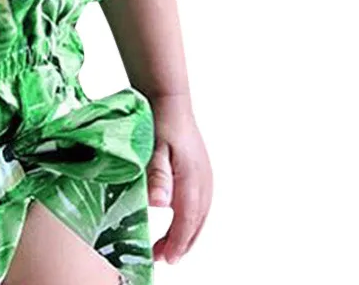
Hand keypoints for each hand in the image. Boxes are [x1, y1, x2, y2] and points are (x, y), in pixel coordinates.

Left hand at [146, 93, 212, 264]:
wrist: (169, 99)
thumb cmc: (159, 120)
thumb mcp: (153, 147)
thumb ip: (157, 175)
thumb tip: (160, 205)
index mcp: (192, 178)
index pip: (186, 220)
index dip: (176, 242)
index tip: (164, 258)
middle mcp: (204, 180)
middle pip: (196, 222)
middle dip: (182, 244)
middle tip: (163, 258)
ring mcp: (205, 175)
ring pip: (200, 215)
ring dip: (188, 233)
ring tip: (171, 248)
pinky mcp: (201, 171)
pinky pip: (201, 204)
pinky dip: (192, 219)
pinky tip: (181, 222)